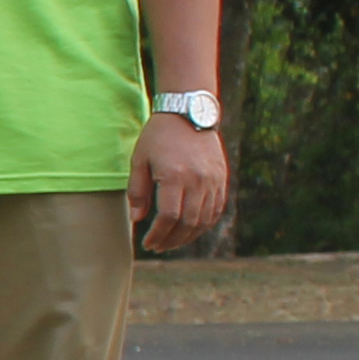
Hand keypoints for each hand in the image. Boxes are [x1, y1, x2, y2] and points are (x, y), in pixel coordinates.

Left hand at [130, 115, 229, 254]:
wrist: (189, 112)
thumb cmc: (159, 136)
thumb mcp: (139, 160)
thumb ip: (138, 191)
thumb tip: (137, 220)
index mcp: (175, 176)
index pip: (169, 216)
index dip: (158, 234)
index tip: (147, 242)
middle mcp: (198, 180)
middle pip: (188, 222)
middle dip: (171, 240)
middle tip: (158, 247)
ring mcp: (213, 180)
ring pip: (204, 219)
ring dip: (188, 236)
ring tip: (171, 243)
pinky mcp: (221, 178)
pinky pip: (216, 209)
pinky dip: (204, 224)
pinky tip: (190, 230)